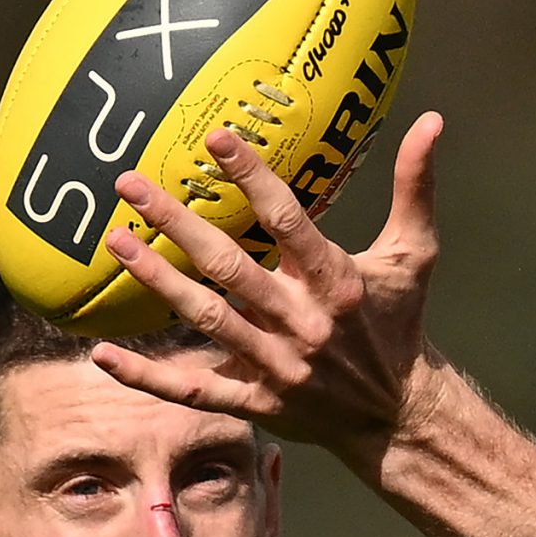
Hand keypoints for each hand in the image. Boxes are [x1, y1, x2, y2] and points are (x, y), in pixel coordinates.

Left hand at [92, 115, 450, 469]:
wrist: (399, 414)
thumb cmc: (400, 324)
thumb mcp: (416, 255)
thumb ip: (416, 189)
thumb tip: (432, 121)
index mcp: (337, 282)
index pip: (289, 222)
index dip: (252, 178)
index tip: (215, 138)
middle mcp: (303, 323)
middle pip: (231, 268)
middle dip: (179, 223)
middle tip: (132, 183)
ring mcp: (277, 366)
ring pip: (207, 320)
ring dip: (158, 281)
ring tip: (118, 241)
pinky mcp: (258, 401)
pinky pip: (194, 391)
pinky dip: (148, 377)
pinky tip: (103, 354)